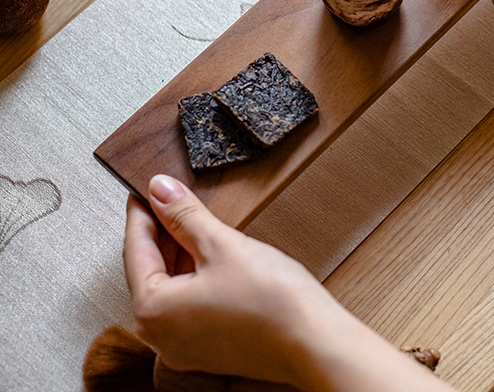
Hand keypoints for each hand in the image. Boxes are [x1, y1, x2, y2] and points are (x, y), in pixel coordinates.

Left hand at [124, 175, 455, 391]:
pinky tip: (212, 254)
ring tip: (194, 220)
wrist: (315, 342)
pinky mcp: (211, 348)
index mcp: (153, 311)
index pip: (136, 250)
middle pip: (150, 271)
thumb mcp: (222, 244)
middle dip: (162, 232)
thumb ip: (185, 216)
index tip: (146, 189)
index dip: (143, 213)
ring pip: (171, 288)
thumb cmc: (271, 299)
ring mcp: (186, 346)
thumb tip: (159, 189)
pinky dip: (194, 275)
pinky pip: (190, 304)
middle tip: (171, 197)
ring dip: (179, 253)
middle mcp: (162, 335)